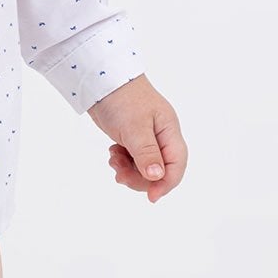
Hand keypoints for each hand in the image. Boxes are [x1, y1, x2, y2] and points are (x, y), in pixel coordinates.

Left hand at [87, 73, 186, 203]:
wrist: (101, 79)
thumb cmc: (121, 98)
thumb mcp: (134, 127)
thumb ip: (146, 153)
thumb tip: (156, 177)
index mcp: (169, 131)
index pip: (176, 165)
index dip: (166, 183)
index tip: (151, 197)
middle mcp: (161, 135)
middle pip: (160, 170)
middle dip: (140, 178)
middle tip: (119, 175)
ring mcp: (147, 136)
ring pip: (144, 167)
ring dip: (129, 170)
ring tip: (113, 160)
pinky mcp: (133, 137)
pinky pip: (133, 159)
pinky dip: (123, 162)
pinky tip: (113, 154)